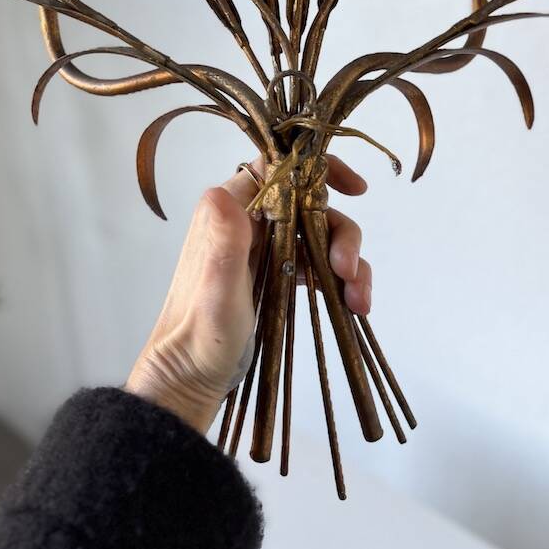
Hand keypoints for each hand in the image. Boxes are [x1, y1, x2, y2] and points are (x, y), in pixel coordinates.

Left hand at [125, 154, 371, 433]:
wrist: (190, 378)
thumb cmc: (199, 335)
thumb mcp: (216, 289)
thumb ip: (223, 242)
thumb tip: (221, 192)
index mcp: (229, 211)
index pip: (279, 169)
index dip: (320, 171)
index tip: (356, 190)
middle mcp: (248, 222)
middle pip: (310, 205)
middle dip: (340, 233)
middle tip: (349, 271)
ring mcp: (264, 250)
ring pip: (320, 236)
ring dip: (348, 262)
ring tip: (358, 300)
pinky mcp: (277, 277)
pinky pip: (319, 265)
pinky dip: (342, 281)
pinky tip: (354, 306)